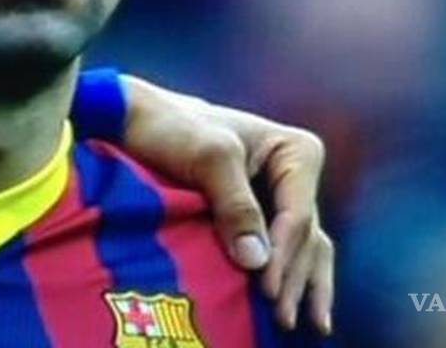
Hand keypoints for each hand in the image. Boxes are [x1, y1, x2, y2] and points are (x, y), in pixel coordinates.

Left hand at [119, 75, 332, 334]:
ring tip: (288, 323)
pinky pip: (286, 255)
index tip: (265, 287)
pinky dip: (293, 281)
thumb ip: (235, 204)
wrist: (138, 122)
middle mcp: (296, 177)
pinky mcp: (261, 219)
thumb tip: (257, 261)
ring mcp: (280, 200)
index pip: (298, 213)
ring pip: (302, 251)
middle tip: (279, 318)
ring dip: (297, 288)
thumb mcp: (207, 156)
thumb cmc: (173, 127)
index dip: (284, 253)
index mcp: (295, 152)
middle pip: (303, 237)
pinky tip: (307, 315)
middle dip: (291, 278)